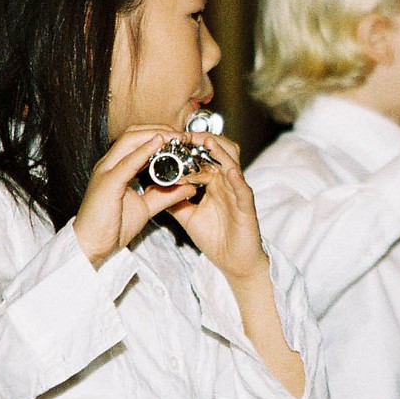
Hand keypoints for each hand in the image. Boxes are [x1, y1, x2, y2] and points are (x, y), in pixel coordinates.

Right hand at [74, 126, 198, 268]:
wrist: (93, 246)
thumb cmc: (113, 226)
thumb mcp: (146, 207)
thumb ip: (165, 195)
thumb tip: (188, 188)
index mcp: (116, 167)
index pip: (137, 140)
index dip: (159, 134)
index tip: (181, 138)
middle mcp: (109, 164)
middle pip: (133, 134)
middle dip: (160, 129)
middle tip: (182, 135)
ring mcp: (106, 171)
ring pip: (129, 140)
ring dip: (155, 135)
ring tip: (175, 136)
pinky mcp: (107, 182)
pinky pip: (127, 162)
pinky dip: (144, 150)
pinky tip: (159, 144)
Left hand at [166, 133, 269, 281]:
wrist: (234, 263)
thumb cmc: (216, 238)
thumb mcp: (187, 216)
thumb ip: (173, 200)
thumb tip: (152, 187)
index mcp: (215, 183)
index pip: (202, 159)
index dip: (188, 150)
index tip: (171, 142)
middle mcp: (227, 184)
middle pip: (219, 153)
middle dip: (204, 141)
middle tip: (186, 135)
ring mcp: (238, 194)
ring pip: (233, 165)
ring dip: (221, 152)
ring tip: (208, 142)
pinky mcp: (247, 208)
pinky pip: (244, 190)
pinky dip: (237, 180)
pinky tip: (229, 172)